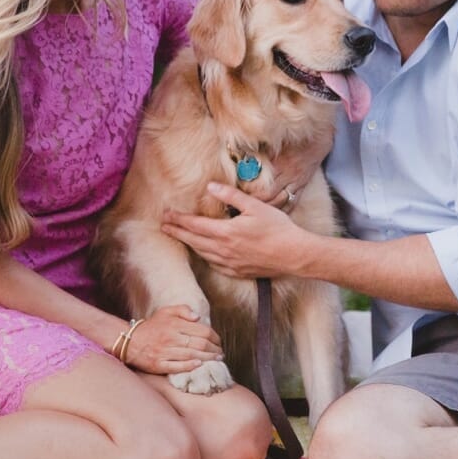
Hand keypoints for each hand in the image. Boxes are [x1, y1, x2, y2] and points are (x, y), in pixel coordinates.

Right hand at [123, 305, 224, 374]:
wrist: (129, 341)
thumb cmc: (151, 326)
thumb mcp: (166, 312)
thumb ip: (183, 310)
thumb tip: (198, 317)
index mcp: (175, 324)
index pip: (203, 331)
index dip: (215, 337)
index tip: (219, 342)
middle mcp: (171, 338)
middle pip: (200, 344)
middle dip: (214, 350)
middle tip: (220, 354)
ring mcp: (164, 352)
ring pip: (192, 355)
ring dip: (207, 359)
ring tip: (216, 360)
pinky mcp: (158, 365)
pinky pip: (177, 367)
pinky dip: (189, 366)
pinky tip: (199, 365)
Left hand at [162, 182, 311, 277]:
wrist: (294, 255)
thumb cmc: (277, 228)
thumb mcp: (255, 206)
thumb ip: (230, 196)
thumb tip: (210, 187)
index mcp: (225, 232)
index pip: (194, 225)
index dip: (178, 219)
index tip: (166, 214)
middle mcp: (223, 249)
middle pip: (193, 240)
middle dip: (177, 232)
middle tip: (163, 226)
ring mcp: (229, 263)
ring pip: (202, 253)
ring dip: (189, 244)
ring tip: (180, 237)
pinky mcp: (237, 272)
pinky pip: (214, 264)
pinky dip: (204, 256)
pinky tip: (203, 253)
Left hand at [249, 135, 331, 210]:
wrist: (317, 142)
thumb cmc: (294, 141)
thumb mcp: (276, 145)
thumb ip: (261, 153)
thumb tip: (243, 157)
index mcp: (279, 165)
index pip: (262, 183)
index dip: (250, 191)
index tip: (240, 195)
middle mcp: (288, 176)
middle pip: (270, 196)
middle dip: (257, 203)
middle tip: (246, 207)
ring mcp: (296, 183)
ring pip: (281, 202)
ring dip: (269, 208)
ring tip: (257, 214)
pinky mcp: (302, 187)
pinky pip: (293, 202)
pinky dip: (283, 209)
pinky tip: (274, 215)